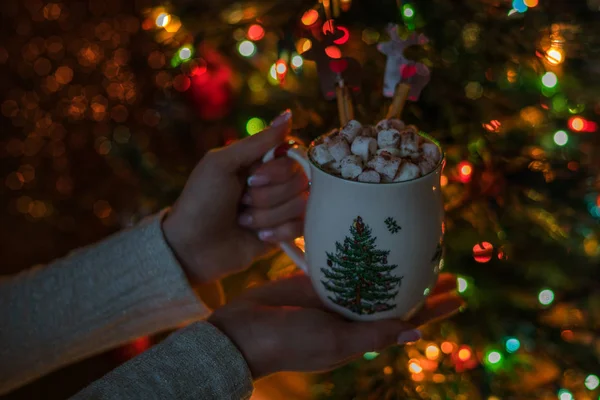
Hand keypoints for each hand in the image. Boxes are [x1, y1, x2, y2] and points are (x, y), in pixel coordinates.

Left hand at [163, 110, 308, 283]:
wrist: (192, 246)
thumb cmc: (201, 200)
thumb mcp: (222, 163)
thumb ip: (258, 141)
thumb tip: (288, 114)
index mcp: (261, 161)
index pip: (294, 154)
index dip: (278, 169)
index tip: (251, 178)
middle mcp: (275, 182)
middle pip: (300, 179)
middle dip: (267, 195)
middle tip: (242, 201)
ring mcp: (282, 208)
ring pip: (300, 204)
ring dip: (267, 215)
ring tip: (244, 220)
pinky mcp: (285, 234)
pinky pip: (300, 227)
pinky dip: (276, 232)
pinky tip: (256, 235)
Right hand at [208, 273, 464, 378]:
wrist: (243, 329)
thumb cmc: (290, 342)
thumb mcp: (335, 342)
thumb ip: (374, 334)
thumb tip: (418, 334)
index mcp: (360, 335)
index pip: (407, 321)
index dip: (434, 309)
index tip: (459, 294)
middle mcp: (351, 316)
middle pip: (395, 297)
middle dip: (419, 285)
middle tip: (445, 266)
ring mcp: (333, 297)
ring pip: (372, 279)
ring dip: (394, 267)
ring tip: (416, 249)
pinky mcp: (315, 280)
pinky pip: (344, 267)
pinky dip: (360, 257)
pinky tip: (374, 243)